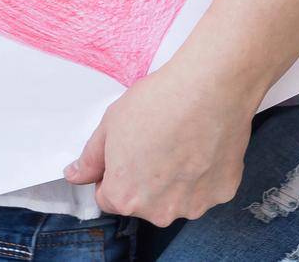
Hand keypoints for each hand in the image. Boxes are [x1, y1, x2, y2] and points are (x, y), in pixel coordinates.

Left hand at [63, 58, 258, 226]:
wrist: (209, 87)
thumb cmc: (158, 103)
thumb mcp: (110, 125)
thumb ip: (90, 158)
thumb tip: (75, 175)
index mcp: (125, 198)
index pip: (109, 197)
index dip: (114, 173)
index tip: (128, 151)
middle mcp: (159, 212)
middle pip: (144, 202)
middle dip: (145, 180)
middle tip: (156, 143)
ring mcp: (194, 205)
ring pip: (177, 198)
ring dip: (176, 181)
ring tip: (182, 143)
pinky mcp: (222, 193)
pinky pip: (207, 189)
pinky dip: (204, 173)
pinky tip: (203, 146)